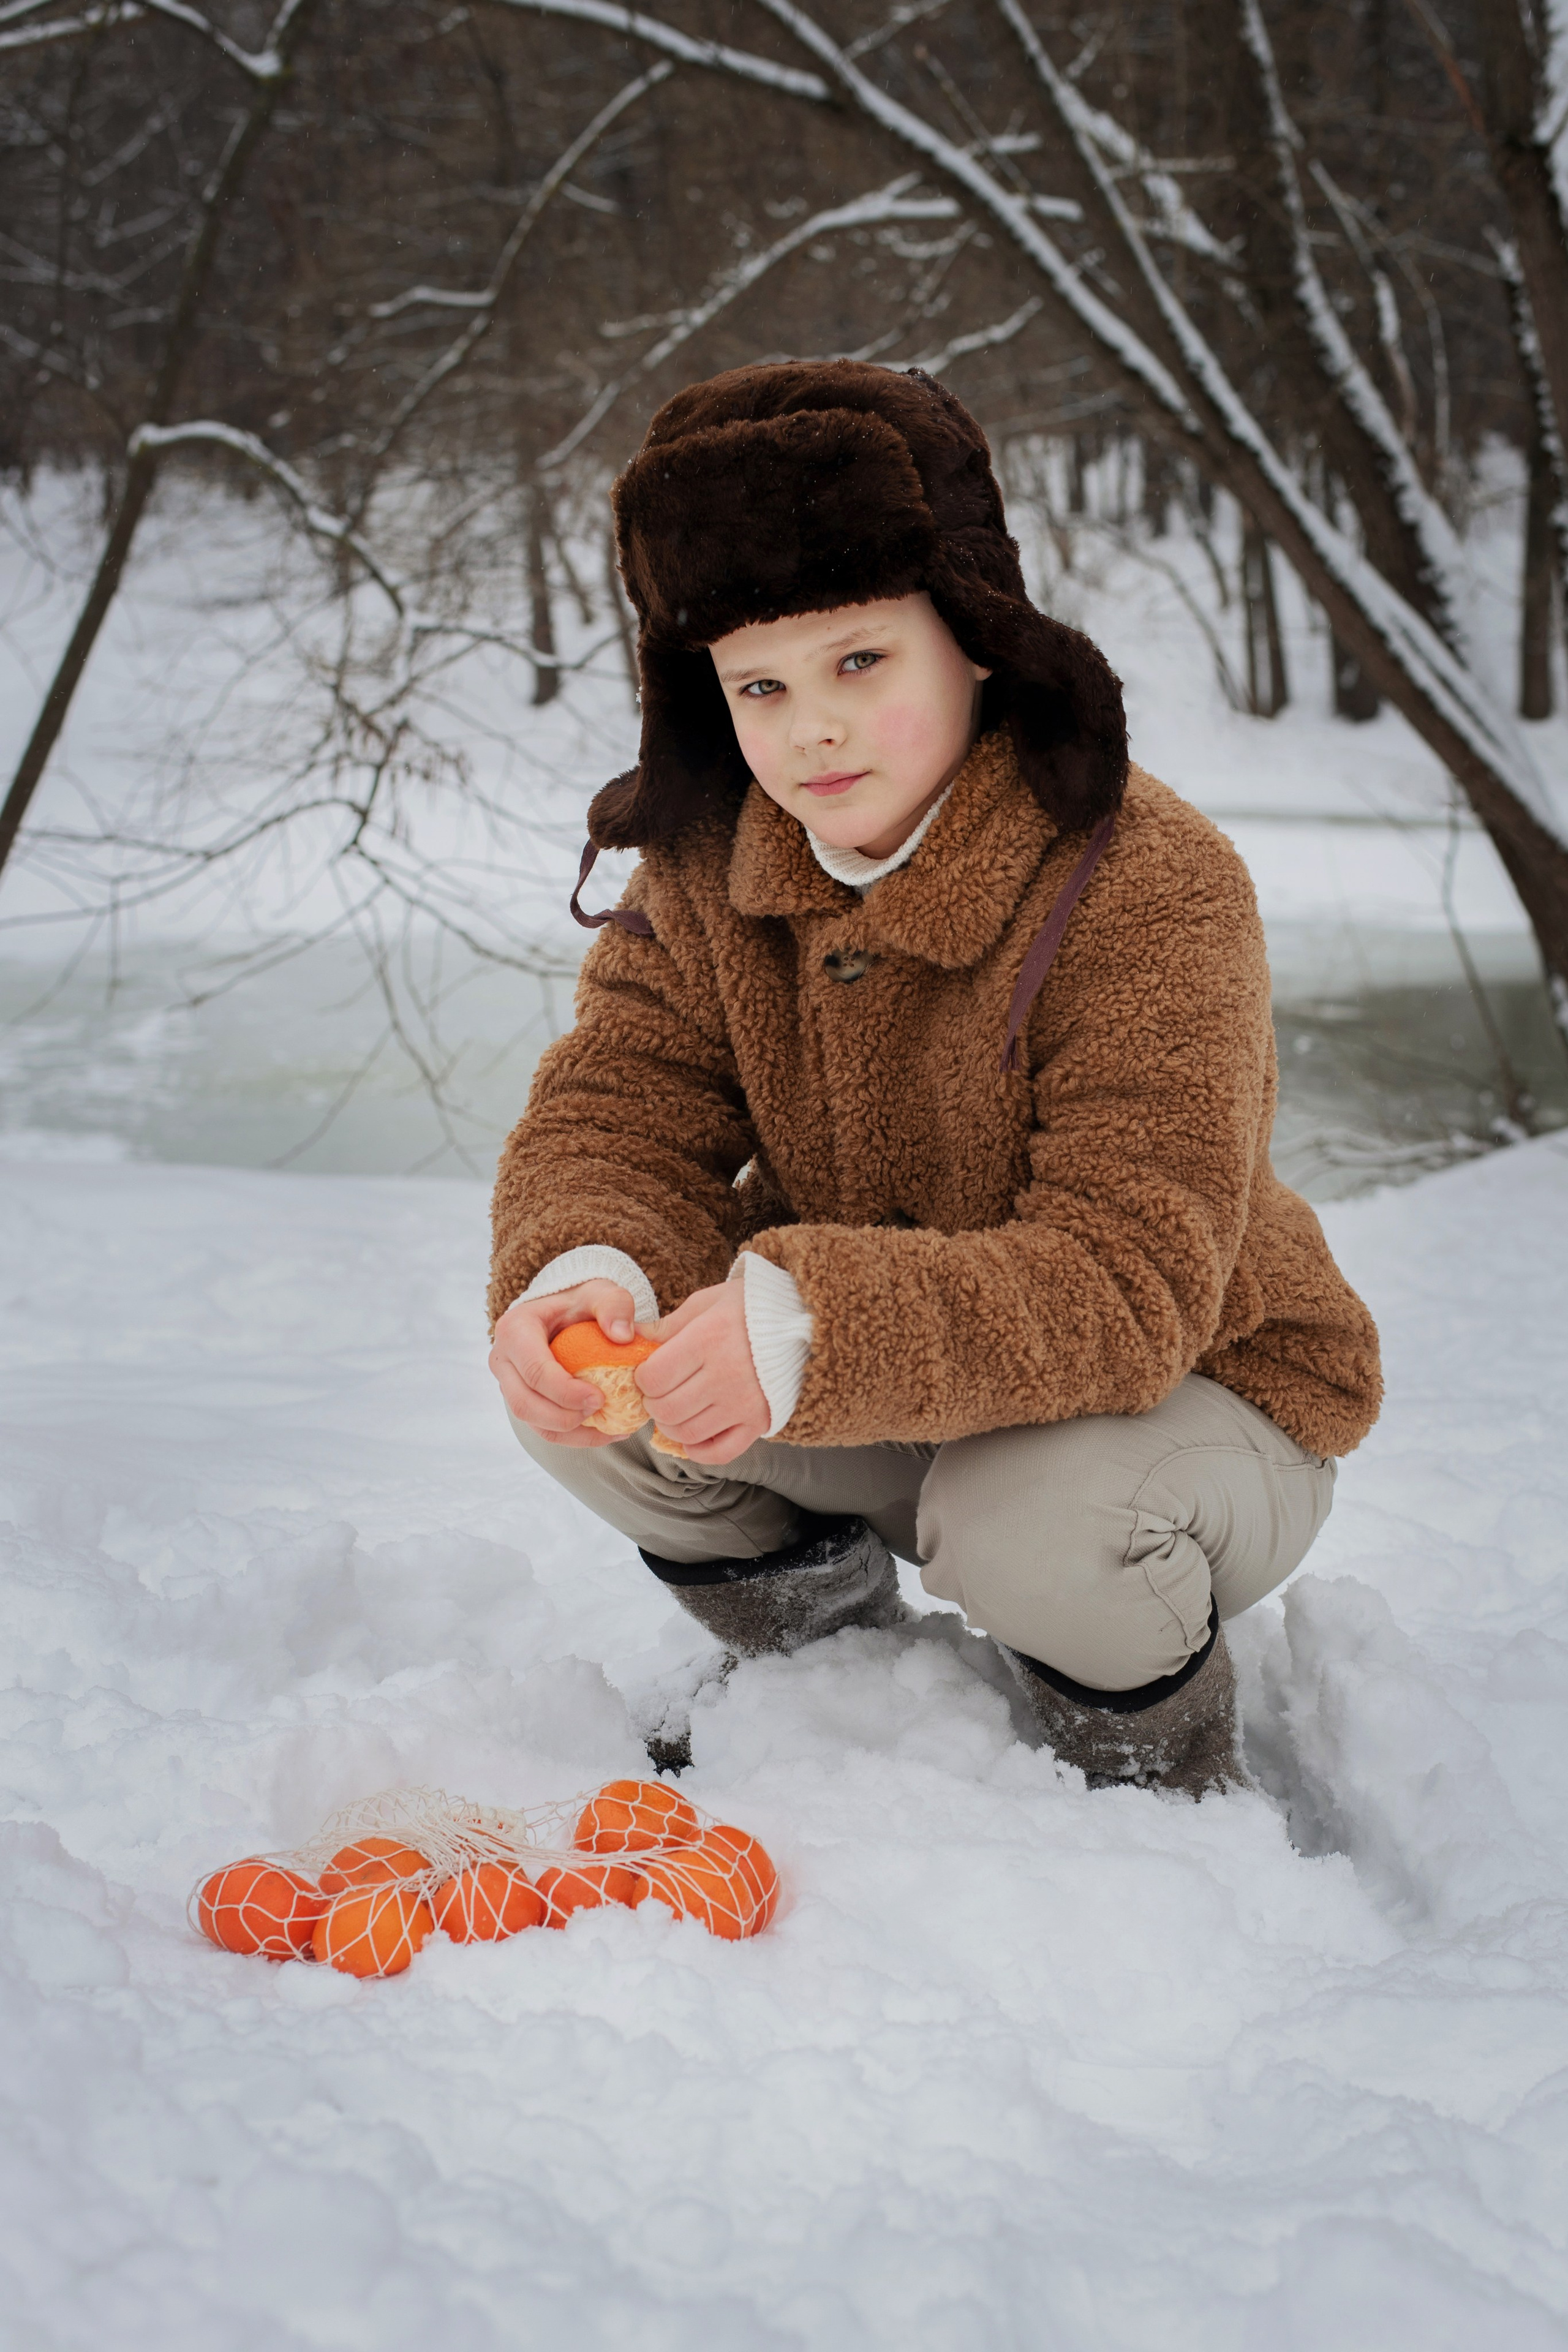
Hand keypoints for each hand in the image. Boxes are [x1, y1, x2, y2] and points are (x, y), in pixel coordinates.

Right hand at [488, 1279, 645, 1447]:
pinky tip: (606, 1432)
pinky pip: (542, 1428)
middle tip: (602, 1412)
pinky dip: (573, 1436)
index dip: (565, 1392)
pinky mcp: (522, 1399)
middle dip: (565, 1417)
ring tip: (610, 1429)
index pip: (534, 1370)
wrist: (564, 1311)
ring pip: (532, 1422)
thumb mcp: (600, 1292)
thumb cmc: (581, 1302)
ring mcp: (508, 1383)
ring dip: (571, 1433)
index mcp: (515, 1329)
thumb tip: (623, 1337)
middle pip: (525, 1404)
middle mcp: (503, 1359)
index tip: (600, 1398)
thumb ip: (614, 1305)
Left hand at [635, 1280, 769, 1465]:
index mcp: (709, 1339)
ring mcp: (744, 1403)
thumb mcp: (708, 1303)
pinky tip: (692, 1437)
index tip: (649, 1370)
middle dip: (652, 1403)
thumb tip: (629, 1337)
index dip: (642, 1378)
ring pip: (687, 1433)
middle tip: (659, 1391)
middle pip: (666, 1408)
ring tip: (675, 1408)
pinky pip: (720, 1452)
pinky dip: (698, 1450)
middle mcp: (726, 1375)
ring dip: (670, 1425)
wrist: (803, 1321)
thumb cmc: (751, 1307)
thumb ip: (669, 1325)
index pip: (654, 1376)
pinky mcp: (760, 1422)